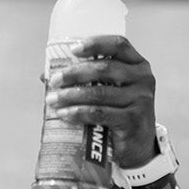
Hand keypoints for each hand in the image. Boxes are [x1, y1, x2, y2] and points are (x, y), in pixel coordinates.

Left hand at [46, 35, 159, 169]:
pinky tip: (64, 114)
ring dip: (71, 95)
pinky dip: (78, 113)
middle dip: (75, 74)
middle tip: (54, 81)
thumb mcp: (110, 91)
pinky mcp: (133, 120)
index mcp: (137, 65)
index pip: (119, 45)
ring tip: (52, 100)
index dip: (95, 43)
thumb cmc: (119, 113)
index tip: (73, 50)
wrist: (138, 145)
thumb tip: (46, 76)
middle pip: (105, 68)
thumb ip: (86, 80)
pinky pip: (100, 113)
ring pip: (99, 93)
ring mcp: (141, 99)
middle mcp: (143, 79)